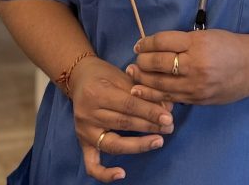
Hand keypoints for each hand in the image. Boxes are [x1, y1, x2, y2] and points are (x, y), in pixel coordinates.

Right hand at [69, 56, 173, 181]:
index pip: (128, 105)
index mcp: (98, 93)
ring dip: (138, 145)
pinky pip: (91, 164)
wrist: (79, 77)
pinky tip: (121, 174)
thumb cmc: (103, 74)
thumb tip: (166, 108)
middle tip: (169, 127)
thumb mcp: (121, 75)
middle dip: (149, 126)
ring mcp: (84, 131)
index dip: (149, 112)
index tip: (168, 117)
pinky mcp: (82, 143)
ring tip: (158, 141)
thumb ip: (142, 91)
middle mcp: (88, 114)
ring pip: (113, 143)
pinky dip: (104, 173)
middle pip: (123, 123)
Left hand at [128, 29, 248, 105]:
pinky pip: (171, 98)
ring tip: (133, 75)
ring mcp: (196, 85)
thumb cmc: (230, 46)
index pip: (162, 42)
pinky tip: (144, 91)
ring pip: (160, 84)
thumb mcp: (207, 36)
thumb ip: (184, 41)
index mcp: (197, 43)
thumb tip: (156, 47)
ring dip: (143, 79)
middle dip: (142, 61)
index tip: (139, 44)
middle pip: (158, 63)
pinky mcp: (198, 100)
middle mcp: (195, 64)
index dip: (146, 43)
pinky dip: (155, 95)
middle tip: (135, 59)